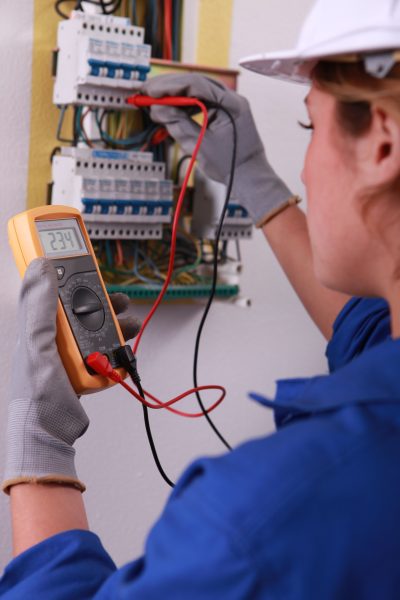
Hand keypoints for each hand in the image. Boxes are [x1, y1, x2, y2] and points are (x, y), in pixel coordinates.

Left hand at [2, 259, 139, 493]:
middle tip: (119, 299)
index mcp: (37, 327)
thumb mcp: (37, 347)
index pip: (51, 290)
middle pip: (81, 307)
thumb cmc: (35, 397)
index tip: (84, 261)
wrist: (49, 434)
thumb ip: (39, 307)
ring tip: (131, 323)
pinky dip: (118, 347)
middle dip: (102, 300)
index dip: (67, 273)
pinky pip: (103, 350)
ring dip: (116, 324)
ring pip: (96, 327)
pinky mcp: (83, 367)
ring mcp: (68, 353)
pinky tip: (126, 347)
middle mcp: (52, 337)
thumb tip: (40, 266)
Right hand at [141, 73, 296, 226]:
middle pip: (196, 83)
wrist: (250, 177)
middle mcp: (231, 98)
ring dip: (175, 94)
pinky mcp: (224, 111)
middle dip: (169, 87)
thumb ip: (178, 124)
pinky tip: (169, 107)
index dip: (169, 86)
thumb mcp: (200, 145)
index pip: (196, 85)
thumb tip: (157, 109)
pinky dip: (184, 103)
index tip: (150, 91)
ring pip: (197, 90)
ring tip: (153, 99)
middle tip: (146, 91)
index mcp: (231, 103)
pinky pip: (201, 101)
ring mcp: (228, 104)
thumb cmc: (230, 166)